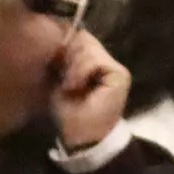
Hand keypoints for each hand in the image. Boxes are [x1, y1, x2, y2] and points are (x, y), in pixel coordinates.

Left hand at [47, 29, 127, 151]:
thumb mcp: (59, 79)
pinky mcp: (119, 74)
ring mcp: (115, 67)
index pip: (79, 38)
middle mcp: (106, 60)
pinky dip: (80, 71)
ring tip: (69, 85)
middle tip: (61, 78)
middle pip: (83, 38)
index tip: (53, 63)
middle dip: (67, 55)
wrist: (82, 138)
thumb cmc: (69, 112)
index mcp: (92, 60)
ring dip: (73, 65)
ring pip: (88, 46)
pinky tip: (75, 86)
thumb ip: (63, 58)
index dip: (64, 44)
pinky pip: (95, 59)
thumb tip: (59, 35)